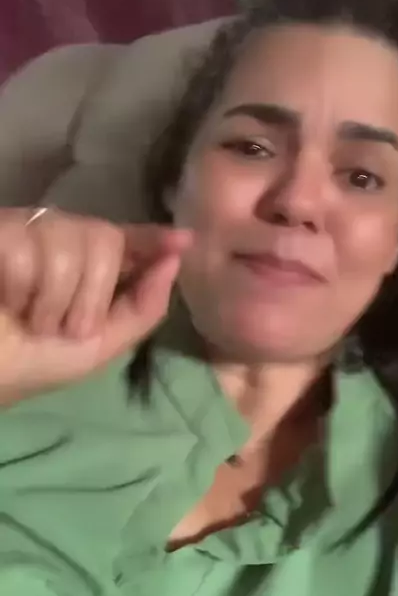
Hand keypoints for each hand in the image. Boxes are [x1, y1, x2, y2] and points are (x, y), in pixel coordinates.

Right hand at [0, 208, 190, 401]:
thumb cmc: (32, 363)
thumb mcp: (98, 345)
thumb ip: (142, 308)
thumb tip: (174, 260)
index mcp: (88, 266)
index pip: (126, 238)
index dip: (153, 237)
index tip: (182, 241)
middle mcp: (60, 239)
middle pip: (104, 237)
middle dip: (93, 293)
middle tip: (66, 327)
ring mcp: (27, 232)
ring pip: (68, 241)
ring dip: (55, 297)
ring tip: (32, 319)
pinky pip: (26, 248)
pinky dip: (21, 288)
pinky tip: (7, 301)